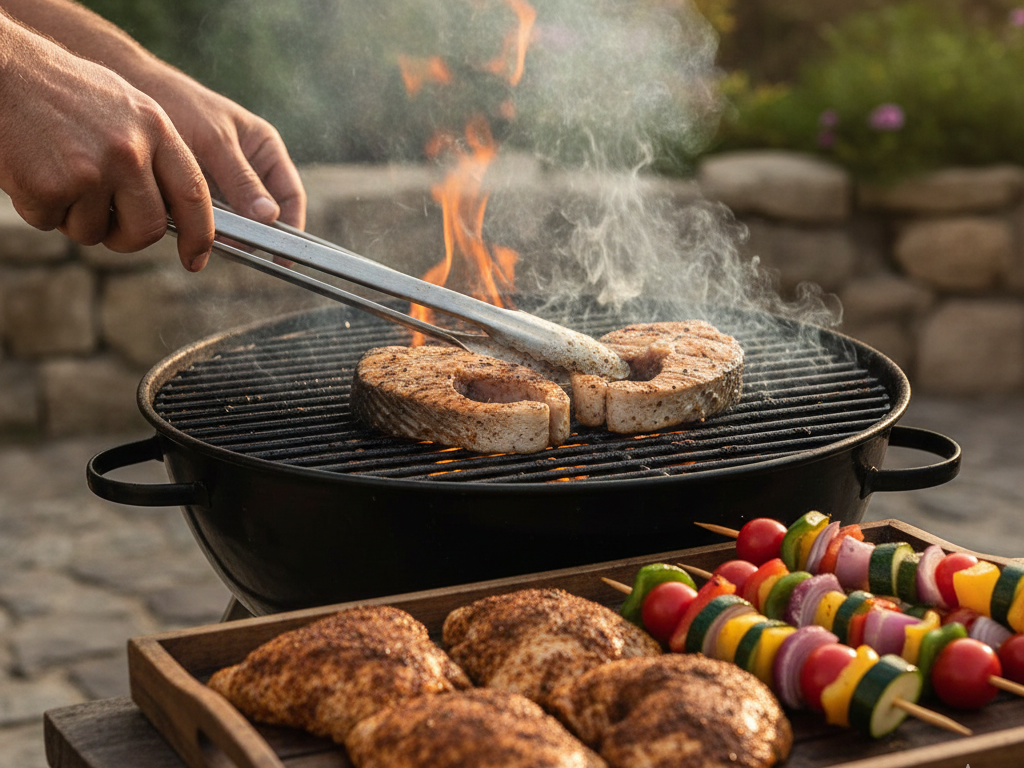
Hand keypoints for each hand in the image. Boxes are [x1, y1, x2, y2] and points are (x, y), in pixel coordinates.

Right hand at [0, 17, 214, 269]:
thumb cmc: (57, 88)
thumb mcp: (123, 107)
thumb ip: (153, 153)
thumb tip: (175, 209)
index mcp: (155, 128)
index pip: (193, 194)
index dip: (200, 234)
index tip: (196, 258)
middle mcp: (130, 150)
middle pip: (149, 228)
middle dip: (127, 239)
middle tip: (109, 228)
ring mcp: (93, 170)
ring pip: (95, 232)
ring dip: (74, 218)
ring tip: (57, 173)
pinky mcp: (53, 186)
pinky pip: (52, 223)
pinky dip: (38, 207)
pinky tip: (30, 170)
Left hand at [139, 67, 307, 253]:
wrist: (131, 88)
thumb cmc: (177, 102)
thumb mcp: (214, 140)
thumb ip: (242, 179)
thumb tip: (269, 217)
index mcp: (265, 149)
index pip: (291, 195)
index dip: (290, 228)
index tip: (280, 256)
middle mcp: (250, 167)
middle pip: (264, 213)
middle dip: (251, 234)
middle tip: (230, 247)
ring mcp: (224, 180)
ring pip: (236, 219)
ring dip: (225, 232)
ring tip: (206, 238)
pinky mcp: (198, 190)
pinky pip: (209, 215)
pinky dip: (202, 224)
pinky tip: (189, 227)